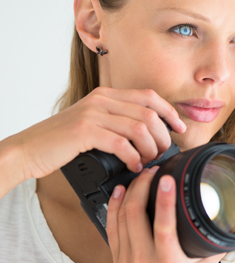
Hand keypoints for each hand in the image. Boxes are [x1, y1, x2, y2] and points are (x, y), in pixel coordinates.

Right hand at [10, 87, 186, 182]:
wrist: (27, 149)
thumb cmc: (62, 142)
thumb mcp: (92, 123)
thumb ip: (116, 121)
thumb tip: (149, 134)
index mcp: (106, 95)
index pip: (149, 96)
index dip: (169, 112)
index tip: (180, 128)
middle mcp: (101, 99)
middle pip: (149, 113)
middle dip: (162, 136)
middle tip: (162, 153)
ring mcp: (93, 113)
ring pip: (139, 128)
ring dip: (150, 148)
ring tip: (148, 162)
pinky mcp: (85, 131)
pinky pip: (122, 143)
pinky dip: (133, 157)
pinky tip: (133, 166)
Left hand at [107, 167, 222, 262]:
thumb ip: (214, 244)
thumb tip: (228, 220)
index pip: (163, 224)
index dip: (164, 198)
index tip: (166, 178)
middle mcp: (143, 260)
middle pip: (135, 214)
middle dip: (141, 186)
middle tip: (152, 170)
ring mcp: (126, 260)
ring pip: (120, 217)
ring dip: (127, 192)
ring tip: (137, 176)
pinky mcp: (116, 261)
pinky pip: (111, 228)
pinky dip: (114, 207)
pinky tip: (118, 194)